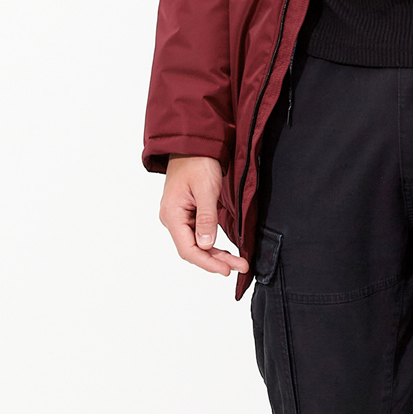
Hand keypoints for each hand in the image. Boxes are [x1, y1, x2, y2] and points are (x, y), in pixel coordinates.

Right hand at [159, 156, 248, 275]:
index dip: (207, 262)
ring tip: (238, 262)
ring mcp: (179, 217)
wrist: (193, 143)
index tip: (225, 270)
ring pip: (197, 244)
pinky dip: (212, 244)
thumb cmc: (198, 161)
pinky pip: (199, 235)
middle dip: (216, 261)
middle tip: (240, 267)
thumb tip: (206, 244)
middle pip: (193, 250)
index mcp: (172, 215)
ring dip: (216, 254)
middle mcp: (172, 219)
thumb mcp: (205, 189)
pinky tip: (225, 252)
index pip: (188, 249)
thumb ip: (206, 218)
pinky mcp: (188, 214)